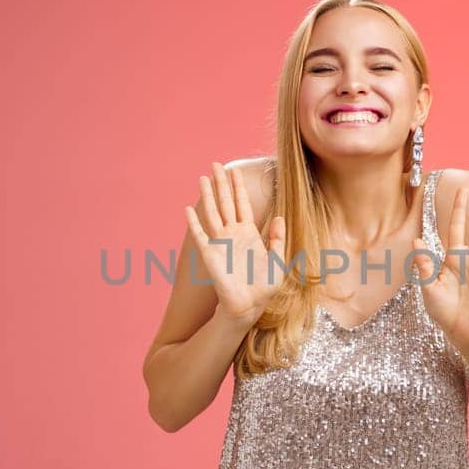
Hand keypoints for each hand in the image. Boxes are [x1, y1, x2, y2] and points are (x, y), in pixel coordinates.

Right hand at [185, 162, 287, 324]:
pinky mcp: (210, 254)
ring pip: (213, 212)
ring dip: (208, 195)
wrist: (250, 304)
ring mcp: (220, 242)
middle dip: (221, 183)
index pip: (242, 203)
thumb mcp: (278, 260)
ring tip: (202, 178)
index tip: (235, 170)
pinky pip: (200, 235)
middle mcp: (233, 234)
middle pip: (226, 202)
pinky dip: (194, 222)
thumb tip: (279, 217)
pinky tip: (189, 209)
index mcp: (249, 233)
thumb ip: (278, 239)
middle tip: (216, 164)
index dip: (238, 186)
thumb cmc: (264, 286)